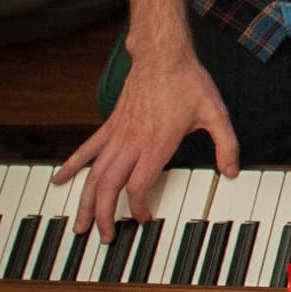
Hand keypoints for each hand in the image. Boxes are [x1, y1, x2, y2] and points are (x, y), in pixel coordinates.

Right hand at [53, 30, 236, 240]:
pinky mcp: (111, 124)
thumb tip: (231, 172)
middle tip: (104, 237)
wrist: (162, 54)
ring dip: (85, 201)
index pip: (138, 186)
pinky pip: (87, 149)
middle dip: (104, 216)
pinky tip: (59, 179)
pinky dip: (72, 165)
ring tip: (79, 224)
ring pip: (94, 174)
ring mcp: (118, 134)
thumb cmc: (188, 82)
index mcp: (156, 144)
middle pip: (109, 187)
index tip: (144, 219)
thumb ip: (226, 145)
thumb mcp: (216, 114)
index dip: (138, 207)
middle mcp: (132, 142)